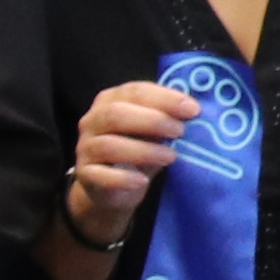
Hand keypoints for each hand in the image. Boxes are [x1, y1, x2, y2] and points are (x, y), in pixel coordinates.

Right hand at [61, 77, 196, 249]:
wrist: (112, 188)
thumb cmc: (138, 150)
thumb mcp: (153, 131)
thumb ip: (167, 119)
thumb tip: (194, 112)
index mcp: (110, 100)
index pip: (134, 91)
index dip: (164, 98)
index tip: (193, 110)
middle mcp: (92, 121)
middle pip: (116, 114)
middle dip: (153, 121)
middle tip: (180, 131)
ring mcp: (85, 148)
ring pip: (108, 145)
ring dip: (143, 151)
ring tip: (171, 157)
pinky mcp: (85, 175)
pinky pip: (100, 176)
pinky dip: (123, 179)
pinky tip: (143, 181)